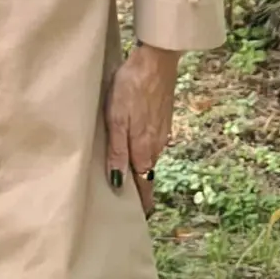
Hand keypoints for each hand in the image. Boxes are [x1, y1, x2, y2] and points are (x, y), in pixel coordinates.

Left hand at [105, 42, 180, 215]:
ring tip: (123, 176)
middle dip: (136, 188)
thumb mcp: (117, 120)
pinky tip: (132, 146)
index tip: (132, 218)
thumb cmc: (131, 87)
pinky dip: (142, 151)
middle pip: (145, 173)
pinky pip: (152, 143)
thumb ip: (117, 152)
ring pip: (148, 158)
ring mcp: (161, 132)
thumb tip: (117, 184)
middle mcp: (156, 145)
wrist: (156, 60)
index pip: (142, 185)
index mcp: (144, 149)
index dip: (138, 203)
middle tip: (122, 200)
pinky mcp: (162, 119)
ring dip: (138, 168)